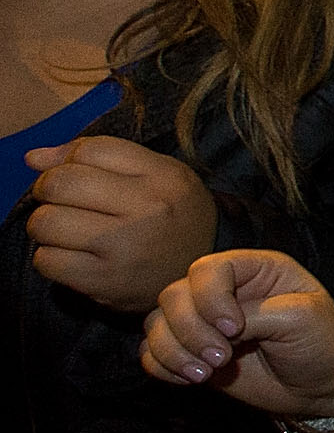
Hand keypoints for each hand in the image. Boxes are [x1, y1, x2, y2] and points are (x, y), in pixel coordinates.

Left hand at [25, 136, 219, 312]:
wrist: (199, 280)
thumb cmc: (173, 219)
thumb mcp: (157, 175)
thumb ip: (101, 157)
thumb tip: (34, 158)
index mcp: (163, 177)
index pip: (90, 150)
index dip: (70, 160)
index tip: (75, 175)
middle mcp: (147, 209)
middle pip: (59, 183)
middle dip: (48, 190)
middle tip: (61, 203)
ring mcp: (125, 248)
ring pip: (46, 222)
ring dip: (46, 225)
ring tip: (67, 231)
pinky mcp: (105, 283)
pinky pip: (47, 261)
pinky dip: (50, 257)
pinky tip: (72, 256)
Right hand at [141, 249, 333, 416]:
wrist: (323, 387)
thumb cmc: (322, 343)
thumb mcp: (301, 318)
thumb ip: (255, 314)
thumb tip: (215, 329)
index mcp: (255, 270)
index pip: (208, 269)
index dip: (210, 298)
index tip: (235, 329)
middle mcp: (225, 291)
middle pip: (174, 295)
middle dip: (190, 331)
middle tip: (221, 358)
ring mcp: (204, 322)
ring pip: (157, 323)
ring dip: (173, 351)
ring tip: (204, 374)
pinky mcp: (192, 352)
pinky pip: (152, 352)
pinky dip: (161, 366)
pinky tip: (191, 379)